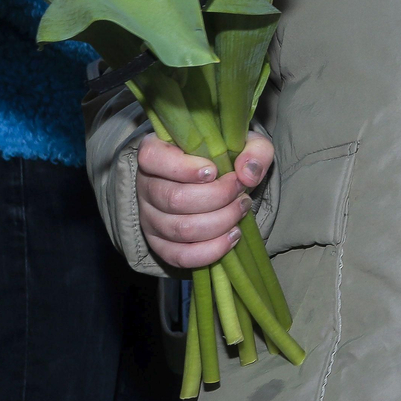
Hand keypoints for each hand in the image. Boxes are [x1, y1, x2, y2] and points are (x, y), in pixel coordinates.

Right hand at [138, 131, 272, 267]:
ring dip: (221, 222)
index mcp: (156, 152)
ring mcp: (149, 218)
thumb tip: (248, 174)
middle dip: (218, 197)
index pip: (151, 158)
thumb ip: (254, 150)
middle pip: (174, 199)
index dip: (182, 167)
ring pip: (181, 229)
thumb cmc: (227, 159)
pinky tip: (233, 235)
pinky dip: (211, 250)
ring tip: (242, 209)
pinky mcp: (159, 244)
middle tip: (241, 192)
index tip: (214, 171)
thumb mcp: (246, 144)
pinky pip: (180, 256)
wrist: (223, 183)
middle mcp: (146, 186)